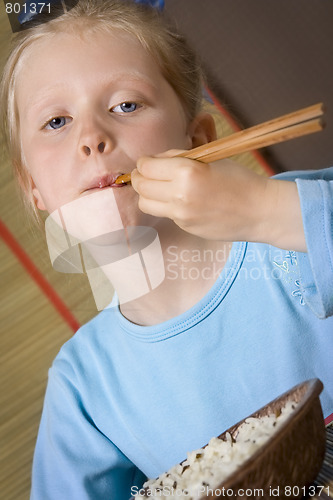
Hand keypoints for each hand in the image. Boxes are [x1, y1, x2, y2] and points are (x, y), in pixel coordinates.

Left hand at [131, 152, 306, 250]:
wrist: (260, 211)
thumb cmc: (239, 180)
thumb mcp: (210, 159)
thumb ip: (180, 158)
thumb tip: (156, 160)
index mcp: (186, 172)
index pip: (147, 166)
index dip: (145, 162)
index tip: (150, 161)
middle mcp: (179, 195)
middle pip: (141, 186)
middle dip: (140, 177)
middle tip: (147, 173)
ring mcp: (181, 215)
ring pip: (146, 204)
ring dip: (147, 194)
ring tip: (158, 188)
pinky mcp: (185, 227)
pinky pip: (165, 214)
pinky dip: (166, 205)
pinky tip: (182, 200)